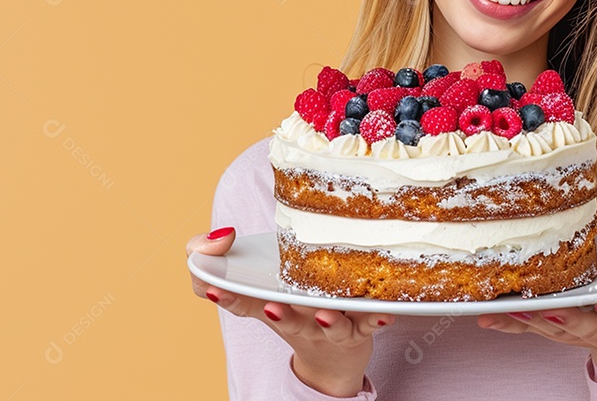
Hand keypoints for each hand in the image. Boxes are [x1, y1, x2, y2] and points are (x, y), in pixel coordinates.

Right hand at [187, 227, 393, 395]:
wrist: (332, 356)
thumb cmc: (293, 311)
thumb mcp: (259, 292)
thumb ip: (231, 264)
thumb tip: (216, 240)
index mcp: (273, 308)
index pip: (242, 301)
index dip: (224, 294)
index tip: (211, 288)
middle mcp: (300, 320)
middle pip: (287, 319)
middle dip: (280, 314)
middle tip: (272, 306)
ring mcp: (330, 326)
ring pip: (329, 325)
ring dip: (326, 321)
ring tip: (324, 314)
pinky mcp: (359, 328)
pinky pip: (370, 323)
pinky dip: (376, 318)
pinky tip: (385, 311)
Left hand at [477, 235, 596, 373]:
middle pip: (580, 326)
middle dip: (564, 319)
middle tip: (546, 309)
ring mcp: (573, 329)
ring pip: (550, 327)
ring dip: (529, 319)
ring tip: (506, 307)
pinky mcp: (553, 327)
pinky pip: (528, 326)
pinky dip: (508, 323)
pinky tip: (486, 316)